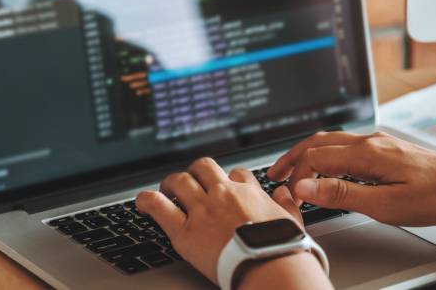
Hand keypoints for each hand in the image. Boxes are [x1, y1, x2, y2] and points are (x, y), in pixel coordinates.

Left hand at [135, 157, 301, 284]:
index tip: (225, 188)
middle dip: (196, 172)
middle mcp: (224, 195)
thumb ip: (287, 204)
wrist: (271, 268)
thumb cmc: (284, 249)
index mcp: (249, 193)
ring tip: (167, 190)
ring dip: (171, 183)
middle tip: (191, 183)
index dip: (228, 179)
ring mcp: (203, 210)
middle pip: (204, 166)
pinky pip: (159, 206)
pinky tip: (142, 202)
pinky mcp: (185, 231)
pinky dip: (147, 200)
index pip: (236, 173)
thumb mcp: (293, 222)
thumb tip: (285, 193)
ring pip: (180, 180)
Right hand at [267, 130, 435, 225]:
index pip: (315, 158)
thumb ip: (343, 193)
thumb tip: (308, 185)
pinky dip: (325, 154)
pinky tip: (327, 165)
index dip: (296, 175)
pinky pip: (345, 144)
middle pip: (317, 142)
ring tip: (293, 168)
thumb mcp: (386, 204)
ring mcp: (377, 143)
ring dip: (307, 154)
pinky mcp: (385, 149)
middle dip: (292, 157)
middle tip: (274, 173)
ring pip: (331, 141)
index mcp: (365, 154)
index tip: (288, 194)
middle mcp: (369, 142)